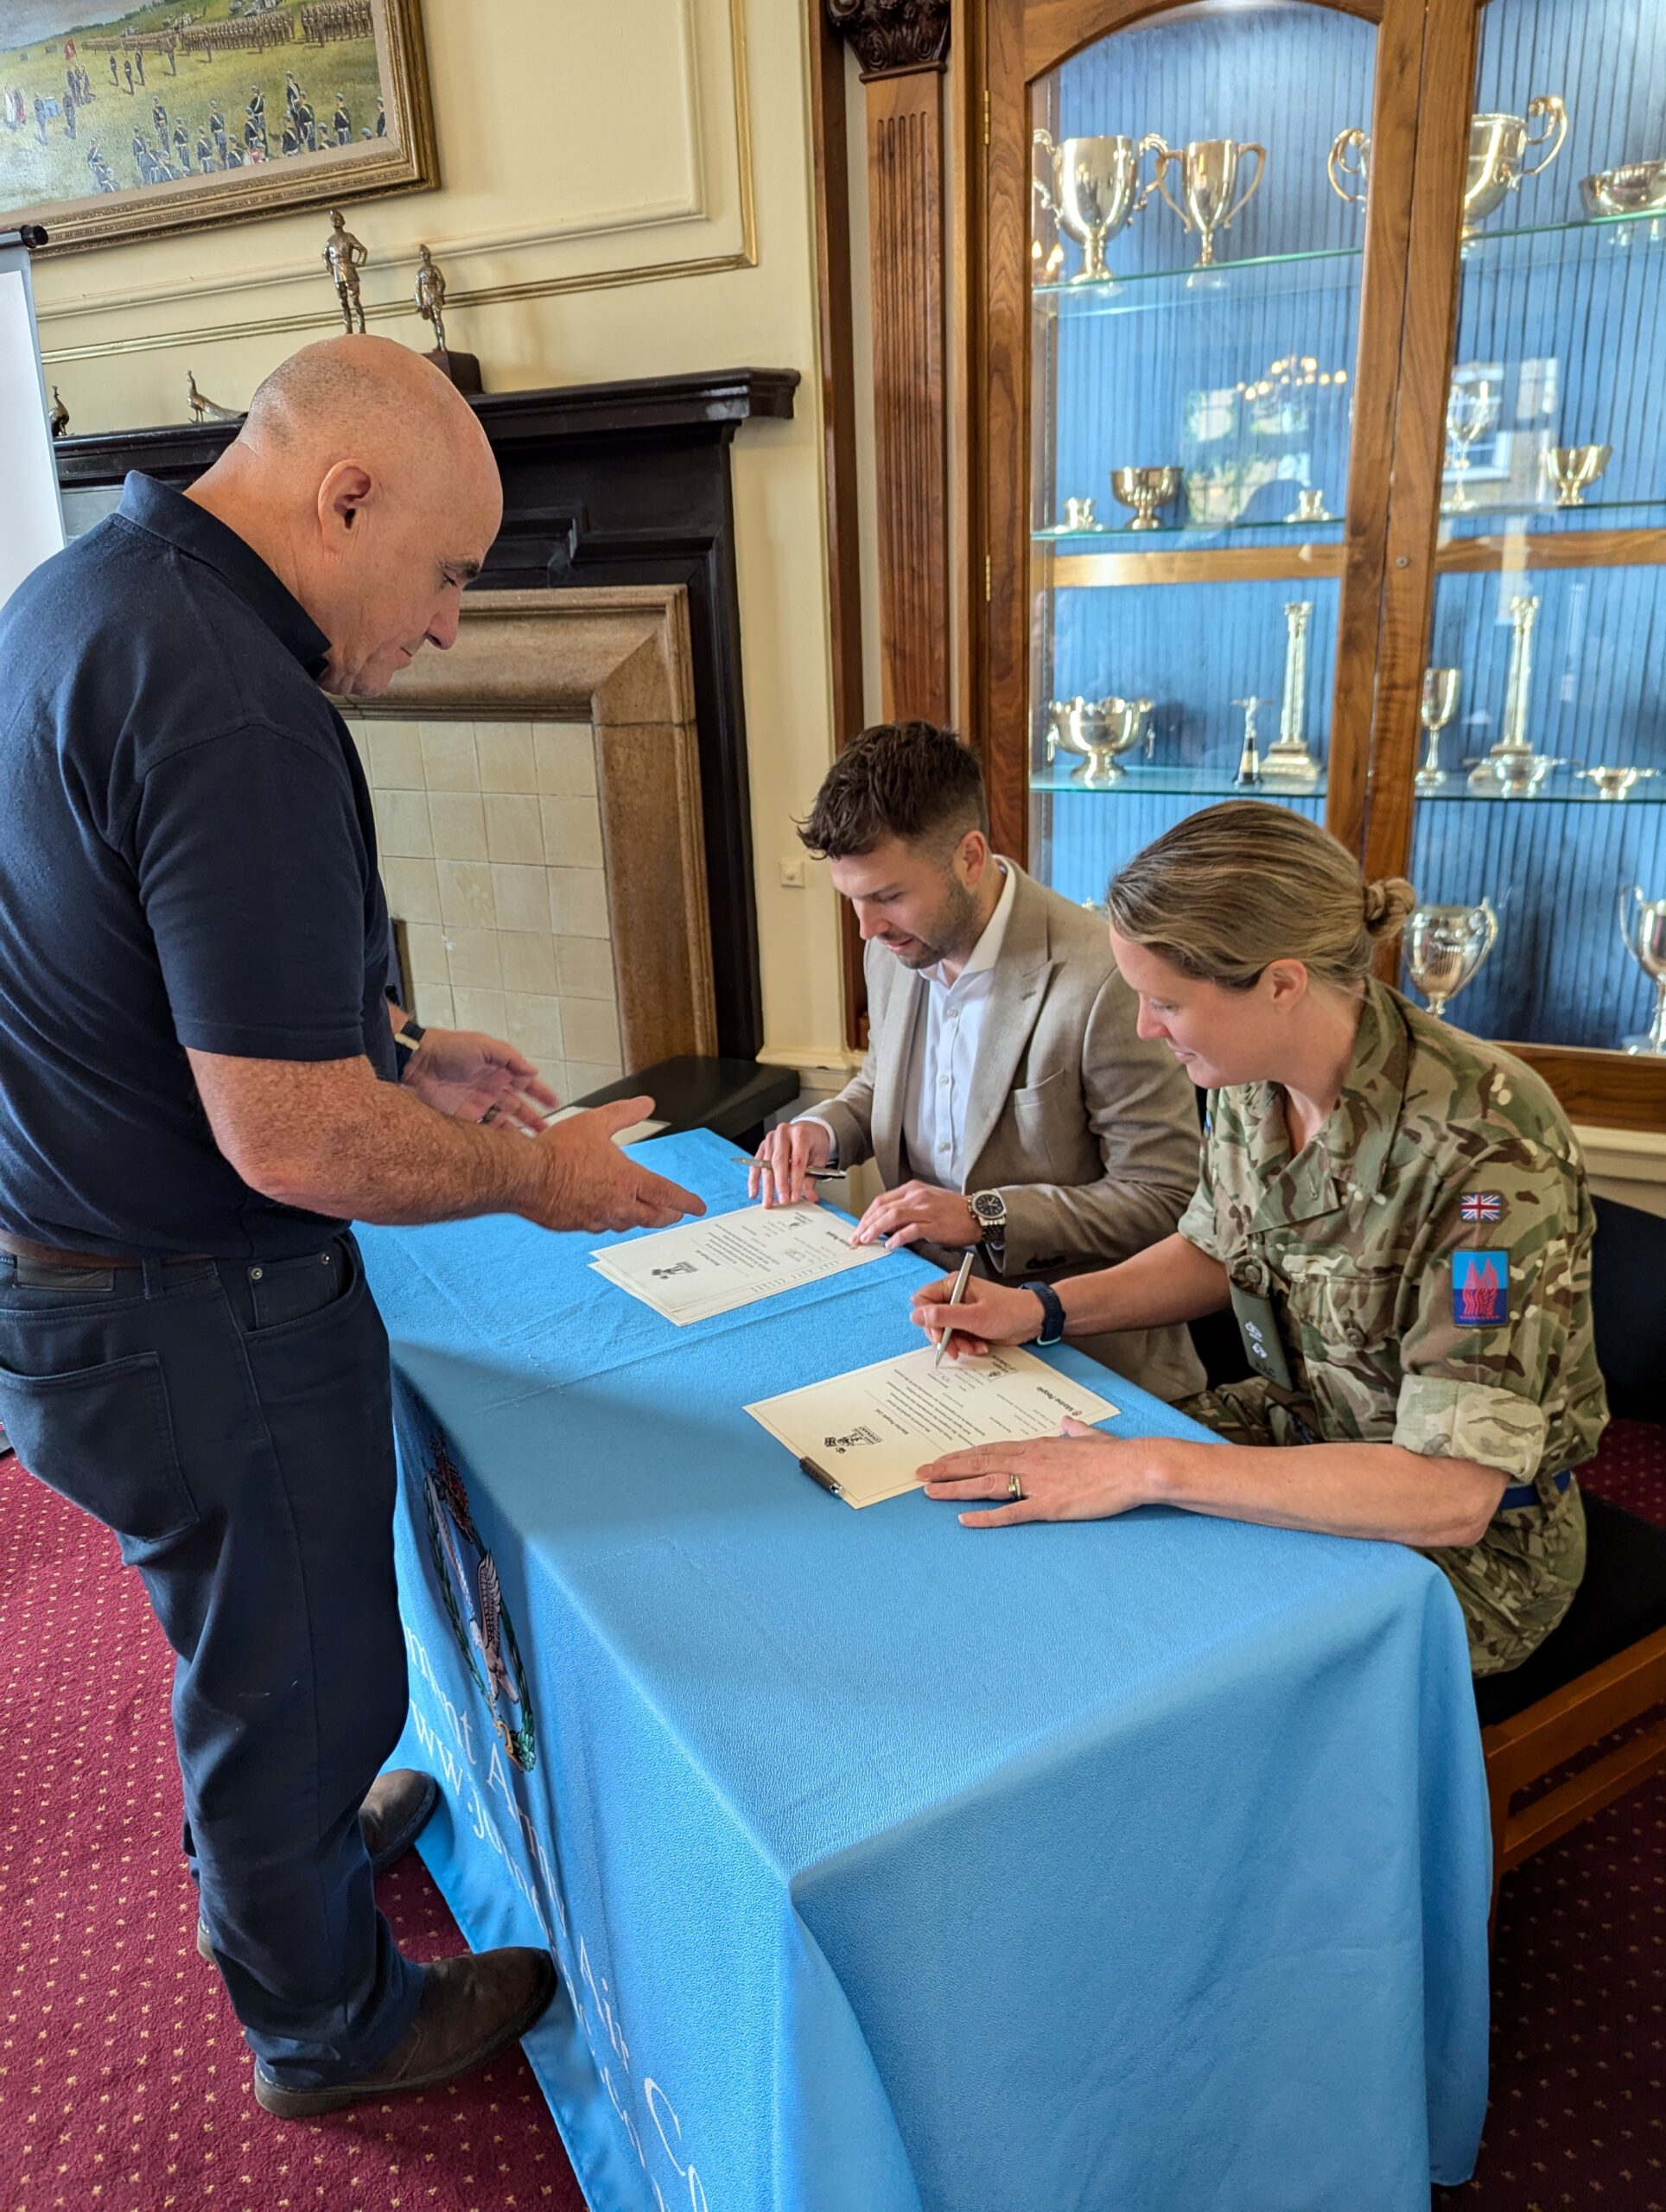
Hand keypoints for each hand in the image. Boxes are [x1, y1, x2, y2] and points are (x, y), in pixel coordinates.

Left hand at [404, 1028, 560, 1133]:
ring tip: (530, 1144)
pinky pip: (485, 1129)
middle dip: (533, 1118)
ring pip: (504, 1120)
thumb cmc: (448, 1047)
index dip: (541, 1093)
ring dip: (517, 1131)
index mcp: (499, 1069)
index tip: (554, 1103)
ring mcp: (479, 1103)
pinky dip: (497, 1138)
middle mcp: (491, 1087)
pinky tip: (507, 1146)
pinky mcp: (465, 1117)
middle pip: (518, 1106)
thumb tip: (532, 1072)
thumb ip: (510, 1058)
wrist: (418, 1062)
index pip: (525, 1083)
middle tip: (547, 1131)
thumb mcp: (484, 1045)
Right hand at [528, 1096, 704, 1234]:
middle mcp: (617, 1204)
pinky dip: (612, 1220)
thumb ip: (624, 1114)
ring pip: (628, 1223)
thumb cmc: (557, 1151)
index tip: (698, 1207)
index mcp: (627, 1180)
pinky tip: (607, 1215)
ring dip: (641, 1219)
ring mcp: (597, 1218)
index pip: (667, 1194)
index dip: (686, 1201)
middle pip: (653, 1216)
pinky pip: (602, 1226)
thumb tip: (646, 1103)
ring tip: (646, 1214)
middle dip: (669, 1215)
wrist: (524, 1176)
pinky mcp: (578, 1225)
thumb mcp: (596, 1122)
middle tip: (677, 1214)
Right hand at [749, 1119, 830, 1206]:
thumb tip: (808, 1195)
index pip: (796, 1161)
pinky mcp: (763, 1145)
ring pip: (766, 1165)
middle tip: (782, 1200)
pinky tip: (755, 1192)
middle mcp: (783, 1134)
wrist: (809, 1130)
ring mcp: (771, 1139)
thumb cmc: (814, 1142)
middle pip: (779, 1162)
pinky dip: (754, 1180)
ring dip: (766, 1186)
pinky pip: (756, 1164)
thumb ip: (812, 1178)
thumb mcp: (820, 1159)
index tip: (795, 1196)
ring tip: (769, 1201)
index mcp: (800, 1134)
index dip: (795, 1181)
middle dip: (780, 1184)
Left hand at [851, 1180, 980, 1252]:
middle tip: (856, 1238)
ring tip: (867, 1240)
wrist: (977, 1214)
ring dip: (876, 1229)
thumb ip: (906, 1210)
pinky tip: (890, 1246)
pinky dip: (898, 1238)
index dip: (867, 1215)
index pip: (881, 1200)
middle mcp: (917, 1196)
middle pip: (883, 1208)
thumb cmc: (953, 1210)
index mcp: (913, 1189)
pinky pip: (911, 1229)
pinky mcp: (934, 1223)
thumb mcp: (926, 1203)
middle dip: (865, 1224)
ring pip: (892, 1216)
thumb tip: (886, 1226)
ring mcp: (926, 1209)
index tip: (858, 1228)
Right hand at [910, 1274, 1043, 1357]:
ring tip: (973, 1347)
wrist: (1032, 1320)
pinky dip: (966, 1345)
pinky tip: (980, 1346)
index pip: (923, 1300)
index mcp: (953, 1285)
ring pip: (944, 1332)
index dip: (927, 1319)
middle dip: (944, 1336)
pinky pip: (957, 1337)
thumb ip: (944, 1316)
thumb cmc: (1008, 1311)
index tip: (938, 1335)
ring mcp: (961, 1311)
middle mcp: (954, 1297)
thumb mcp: (975, 1316)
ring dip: (957, 1343)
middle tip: (954, 1348)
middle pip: (932, 1319)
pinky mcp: (968, 1324)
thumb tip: (917, 1315)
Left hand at [921, 1417, 1153, 1526]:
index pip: (991, 1450)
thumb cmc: (1115, 1454)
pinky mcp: (1049, 1505)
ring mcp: (1038, 1483)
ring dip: (955, 1489)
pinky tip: (964, 1521)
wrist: (1135, 1467)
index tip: (941, 1459)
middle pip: (980, 1464)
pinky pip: (1011, 1513)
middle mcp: (1031, 1461)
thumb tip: (1067, 1422)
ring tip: (929, 1493)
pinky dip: (985, 1517)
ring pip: (986, 1484)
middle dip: (946, 1469)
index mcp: (1038, 1446)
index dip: (963, 1455)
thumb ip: (1074, 1430)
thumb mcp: (1091, 1436)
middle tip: (919, 1474)